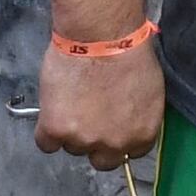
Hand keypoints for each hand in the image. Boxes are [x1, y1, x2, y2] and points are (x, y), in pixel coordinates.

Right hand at [33, 38, 163, 171]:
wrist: (100, 36)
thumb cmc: (128, 52)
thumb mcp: (149, 91)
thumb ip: (137, 116)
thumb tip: (125, 120)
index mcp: (141, 136)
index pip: (129, 154)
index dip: (117, 138)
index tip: (109, 126)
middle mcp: (115, 145)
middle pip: (101, 160)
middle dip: (95, 142)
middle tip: (87, 117)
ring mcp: (84, 140)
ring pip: (72, 147)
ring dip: (70, 131)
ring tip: (69, 101)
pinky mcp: (56, 130)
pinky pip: (46, 143)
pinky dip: (46, 131)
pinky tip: (51, 111)